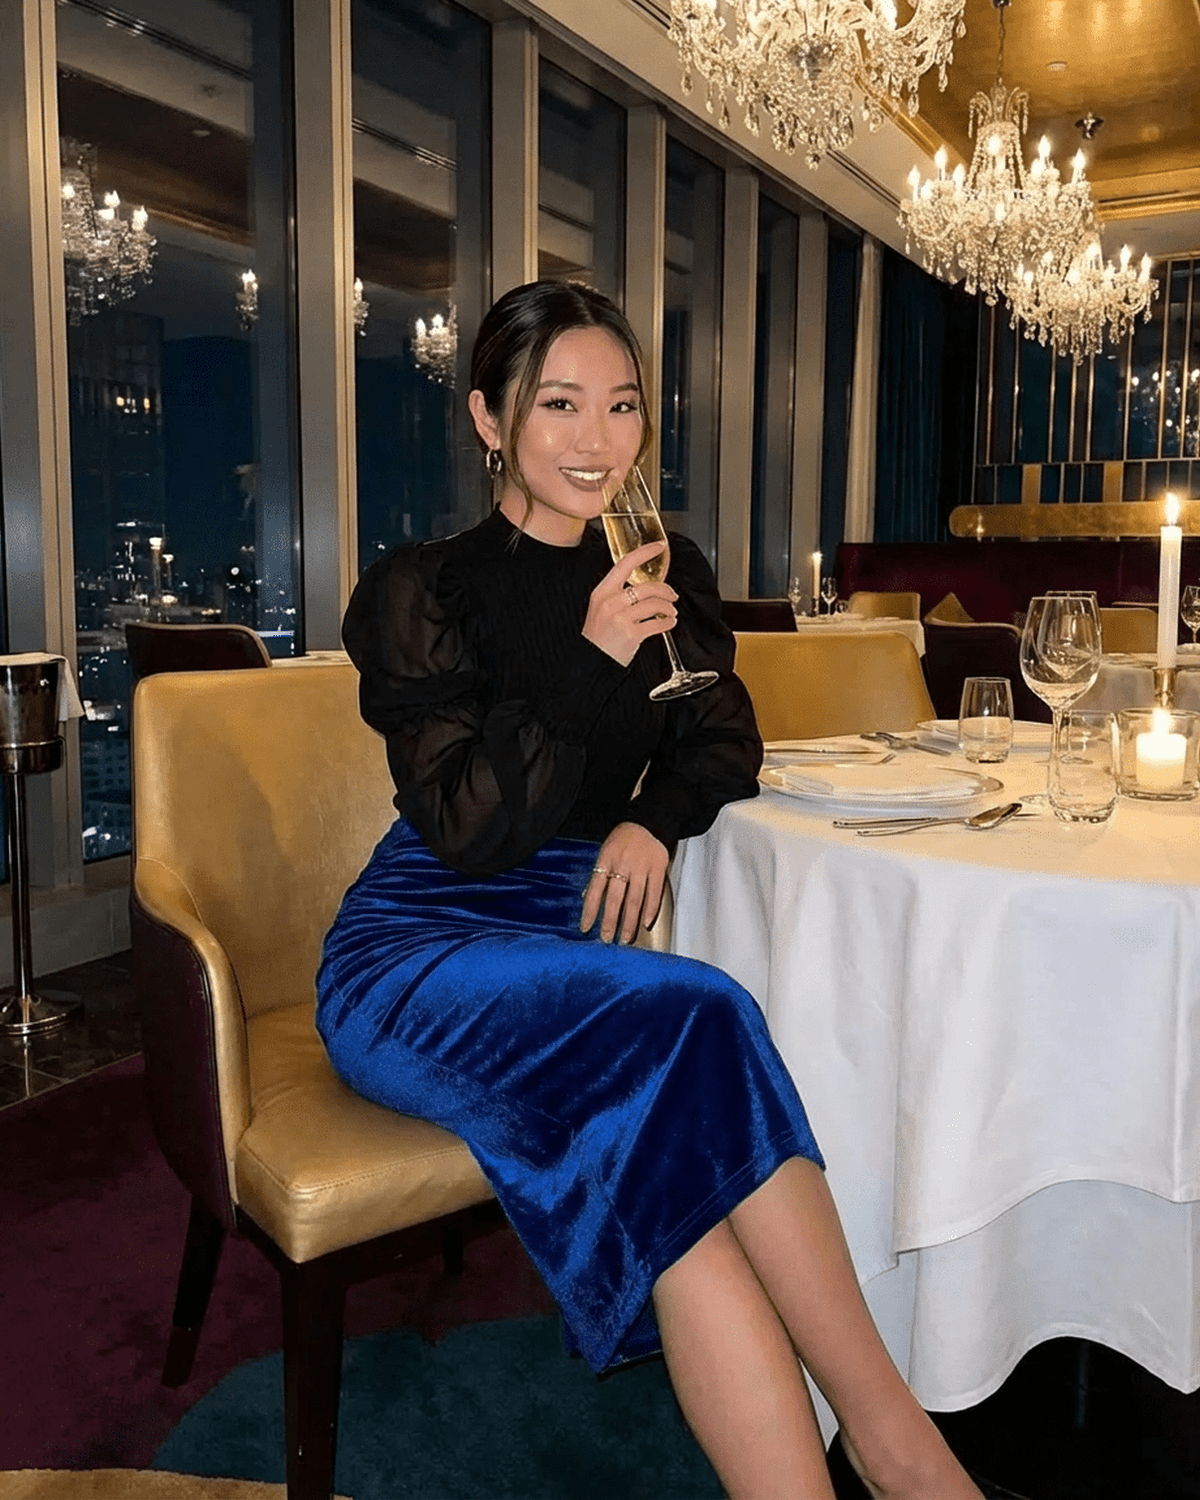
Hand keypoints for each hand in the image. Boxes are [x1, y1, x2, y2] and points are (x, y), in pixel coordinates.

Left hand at [580, 821, 669, 944]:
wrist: (649, 820)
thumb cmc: (623, 839)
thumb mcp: (606, 851)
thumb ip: (600, 874)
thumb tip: (589, 899)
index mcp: (606, 859)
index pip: (595, 890)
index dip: (590, 911)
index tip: (586, 928)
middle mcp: (623, 864)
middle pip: (615, 898)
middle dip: (610, 922)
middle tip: (607, 940)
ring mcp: (642, 866)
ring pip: (635, 899)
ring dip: (629, 922)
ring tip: (625, 938)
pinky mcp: (659, 867)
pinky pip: (654, 893)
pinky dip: (650, 910)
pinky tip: (645, 924)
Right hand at [582, 542, 676, 667]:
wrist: (592, 661)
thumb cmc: (599, 636)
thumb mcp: (601, 608)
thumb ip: (618, 595)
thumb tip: (647, 586)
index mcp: (602, 592)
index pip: (625, 564)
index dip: (644, 552)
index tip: (659, 546)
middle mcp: (610, 603)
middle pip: (647, 587)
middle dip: (666, 590)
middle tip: (672, 596)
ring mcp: (620, 618)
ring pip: (654, 604)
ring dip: (668, 609)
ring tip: (670, 613)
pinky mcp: (631, 634)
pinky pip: (657, 624)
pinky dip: (667, 623)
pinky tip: (668, 624)